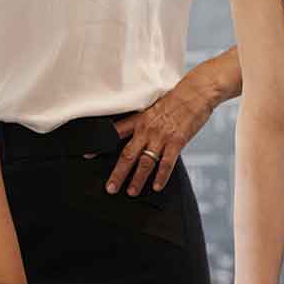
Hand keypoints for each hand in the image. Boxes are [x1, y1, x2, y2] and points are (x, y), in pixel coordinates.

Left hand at [108, 74, 216, 194]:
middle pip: (127, 155)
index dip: (100, 144)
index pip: (115, 132)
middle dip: (118, 173)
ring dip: (137, 179)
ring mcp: (161, 136)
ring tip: (131, 192)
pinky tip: (156, 186)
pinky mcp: (176, 142)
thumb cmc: (176, 98)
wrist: (196, 92)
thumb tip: (139, 135)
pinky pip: (166, 163)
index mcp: (139, 119)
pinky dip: (161, 177)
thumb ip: (144, 121)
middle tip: (110, 187)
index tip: (88, 155)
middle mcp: (147, 129)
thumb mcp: (153, 106)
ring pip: (145, 163)